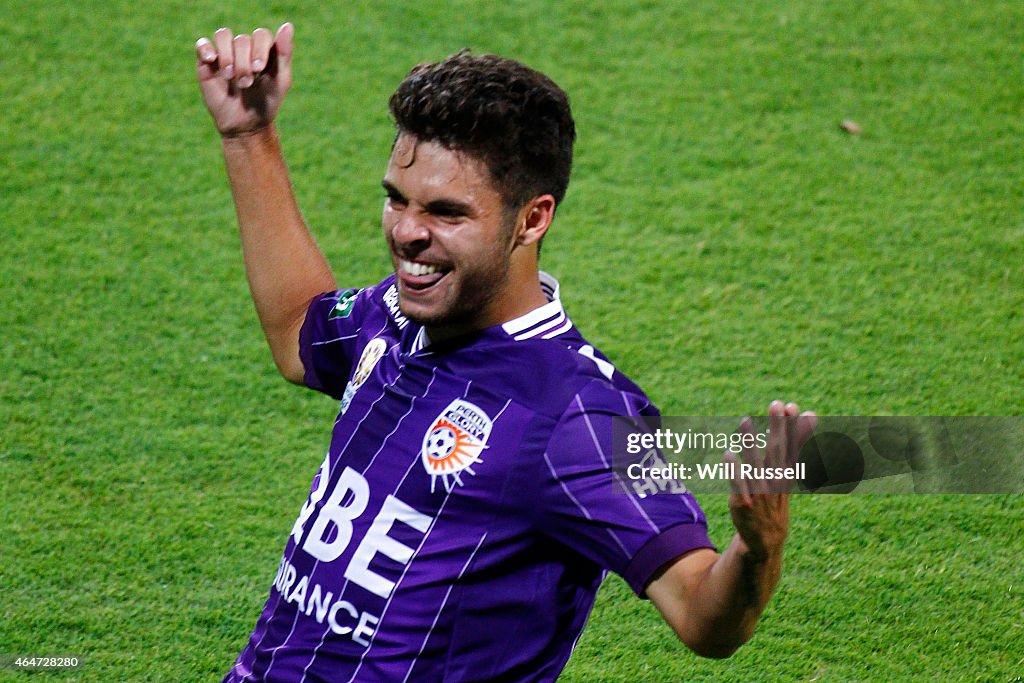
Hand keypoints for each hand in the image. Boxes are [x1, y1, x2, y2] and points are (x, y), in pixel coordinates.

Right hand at [195, 23, 293, 136]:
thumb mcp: (280, 81)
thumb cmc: (266, 103)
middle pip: (242, 39)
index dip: (259, 49)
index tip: (259, 69)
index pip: (261, 35)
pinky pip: (203, 44)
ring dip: (227, 56)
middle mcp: (244, 48)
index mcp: (264, 50)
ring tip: (229, 76)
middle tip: (246, 84)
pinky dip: (206, 48)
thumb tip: (288, 25)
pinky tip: (211, 60)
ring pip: (223, 36)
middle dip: (244, 63)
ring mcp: (225, 53)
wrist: (245, 125)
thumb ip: (284, 53)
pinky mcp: (207, 62)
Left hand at [725, 401, 816, 559]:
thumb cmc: (775, 499)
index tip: (792, 406)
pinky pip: (738, 486)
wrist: (766, 540)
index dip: (793, 427)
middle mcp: (775, 483)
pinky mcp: (743, 504)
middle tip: (775, 405)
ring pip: (755, 466)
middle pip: (777, 451)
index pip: (792, 447)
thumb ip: (795, 444)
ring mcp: (760, 494)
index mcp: (786, 474)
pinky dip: (735, 471)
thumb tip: (811, 414)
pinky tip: (729, 454)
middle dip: (777, 428)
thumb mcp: (788, 474)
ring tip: (745, 421)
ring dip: (751, 443)